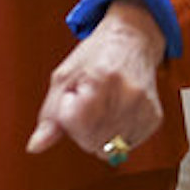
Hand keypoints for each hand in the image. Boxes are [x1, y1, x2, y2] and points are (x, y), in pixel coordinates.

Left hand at [25, 0, 163, 163]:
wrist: (131, 40)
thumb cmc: (95, 55)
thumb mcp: (64, 77)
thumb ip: (50, 116)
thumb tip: (35, 146)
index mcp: (102, 79)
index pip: (76, 126)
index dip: (69, 115)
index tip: (75, 96)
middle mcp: (128, 94)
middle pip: (92, 143)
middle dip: (83, 129)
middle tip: (89, 102)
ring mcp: (144, 108)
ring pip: (110, 150)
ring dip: (100, 134)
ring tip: (104, 106)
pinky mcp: (154, 119)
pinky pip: (127, 146)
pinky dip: (117, 135)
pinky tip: (117, 113)